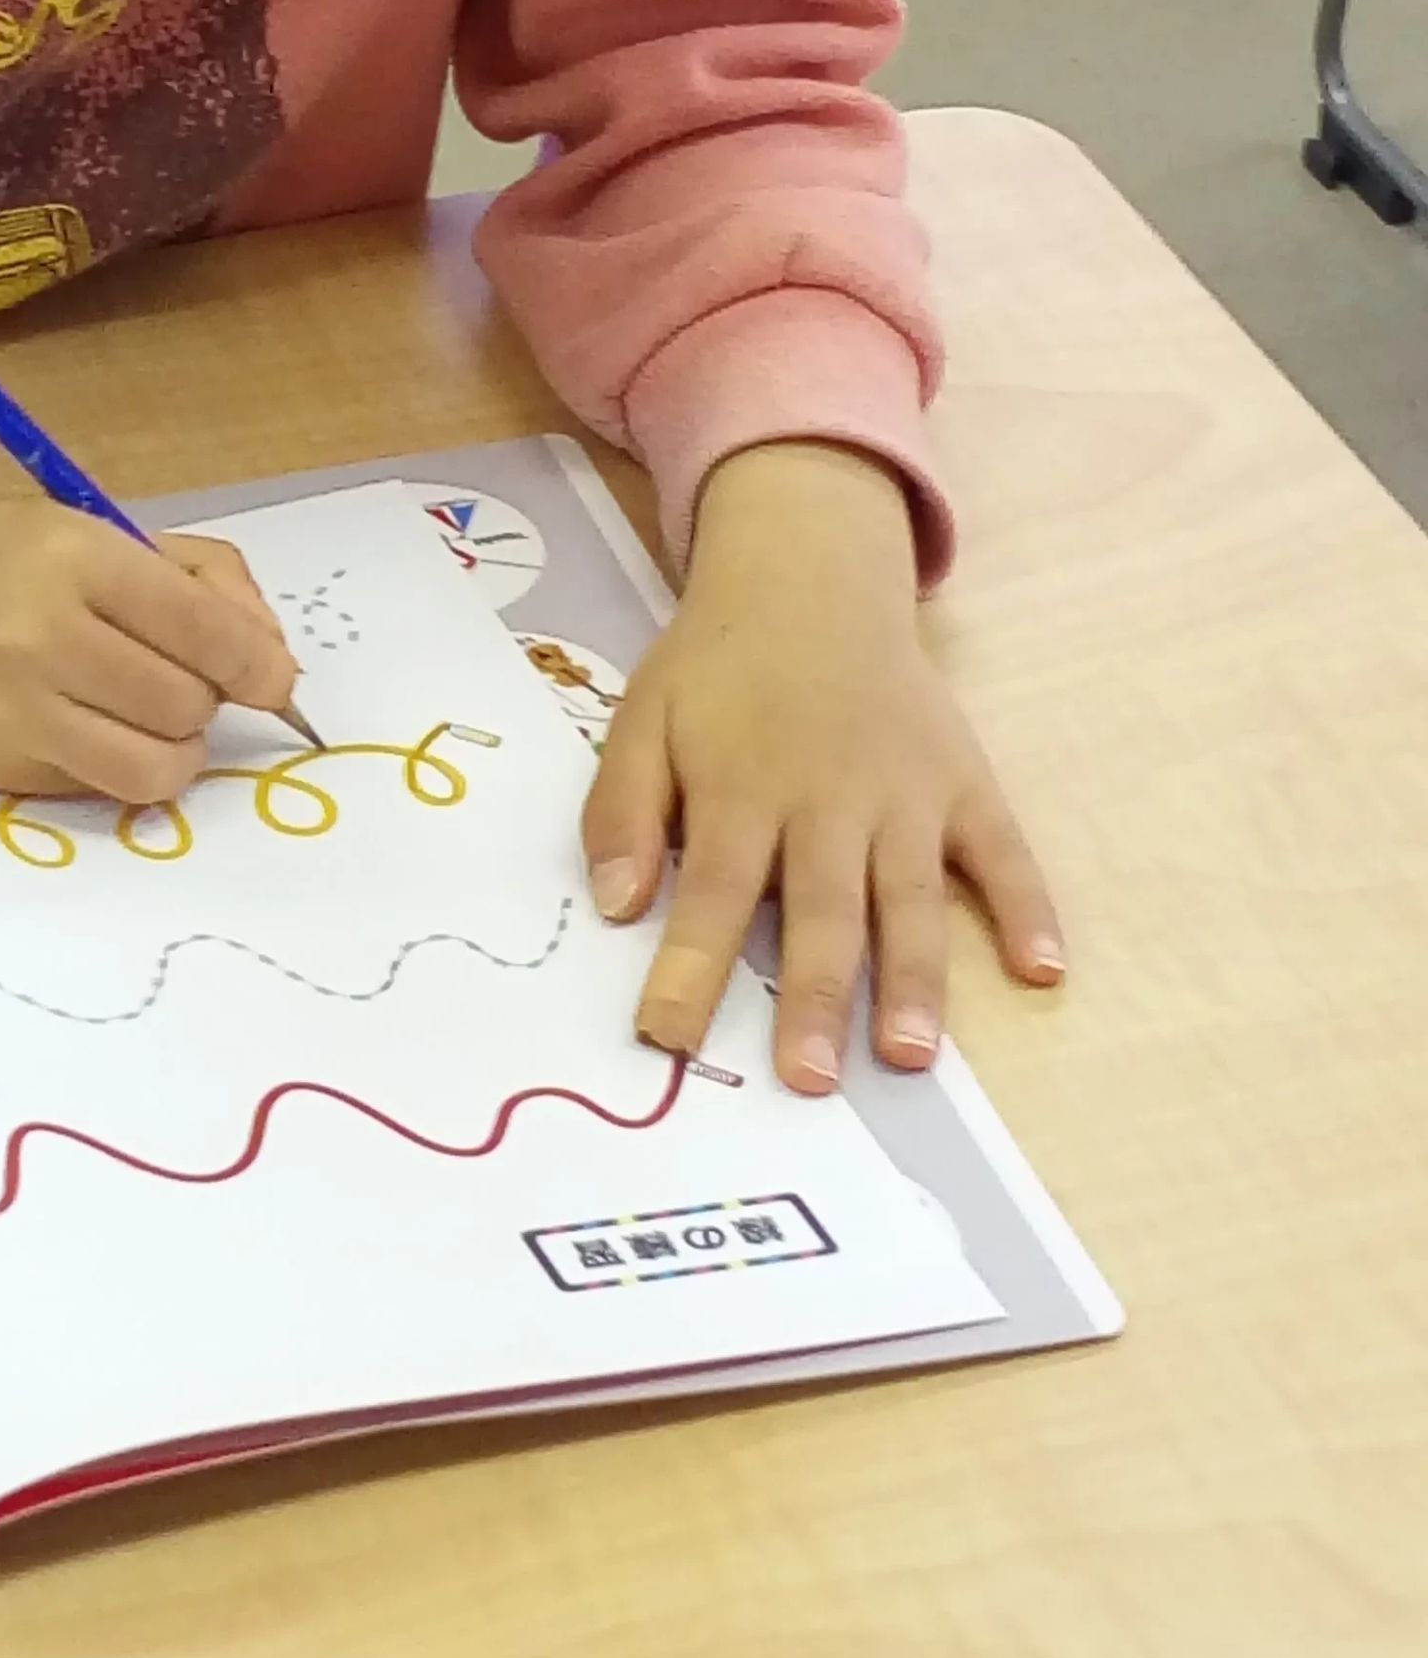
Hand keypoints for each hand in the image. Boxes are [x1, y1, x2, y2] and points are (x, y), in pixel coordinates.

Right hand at [0, 475, 305, 802]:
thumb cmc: (7, 549)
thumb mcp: (106, 530)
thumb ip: (205, 584)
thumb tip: (273, 667)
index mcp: (76, 559)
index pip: (203, 633)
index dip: (258, 666)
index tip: (271, 678)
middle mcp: (39, 639)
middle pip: (185, 705)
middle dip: (204, 697)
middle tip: (180, 675)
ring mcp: (12, 713)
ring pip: (153, 769)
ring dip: (174, 747)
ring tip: (151, 714)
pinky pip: (99, 789)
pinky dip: (117, 763)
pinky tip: (90, 724)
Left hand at [579, 440, 1064, 1095]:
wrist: (812, 578)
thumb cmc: (718, 668)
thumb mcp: (642, 719)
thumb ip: (621, 810)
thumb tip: (614, 907)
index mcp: (742, 788)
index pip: (709, 894)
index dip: (688, 970)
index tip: (666, 1039)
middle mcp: (830, 798)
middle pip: (821, 912)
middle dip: (812, 998)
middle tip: (809, 1079)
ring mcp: (907, 793)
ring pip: (912, 899)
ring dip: (913, 979)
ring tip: (908, 1053)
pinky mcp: (964, 781)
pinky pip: (1002, 852)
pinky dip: (1027, 908)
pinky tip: (1043, 969)